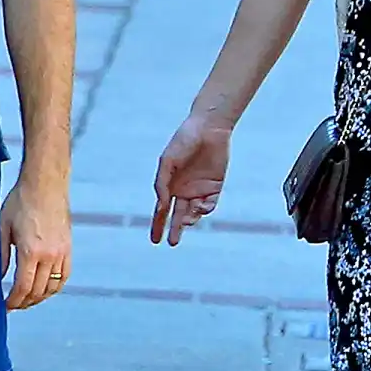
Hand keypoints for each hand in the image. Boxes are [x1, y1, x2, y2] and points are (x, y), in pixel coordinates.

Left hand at [1, 182, 71, 309]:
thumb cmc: (21, 201)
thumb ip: (1, 256)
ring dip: (40, 297)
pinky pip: (64, 275)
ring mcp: (61, 252)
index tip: (5, 306)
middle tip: (14, 304)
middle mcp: (49, 255)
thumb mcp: (3, 227)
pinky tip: (45, 288)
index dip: (13, 301)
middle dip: (25, 302)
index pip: (23, 288)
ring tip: (28, 299)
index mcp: (30, 251)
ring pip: (53, 286)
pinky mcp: (68, 247)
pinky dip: (55, 286)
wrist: (45, 184)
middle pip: (38, 291)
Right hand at [151, 114, 231, 246]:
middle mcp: (184, 190)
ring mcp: (200, 189)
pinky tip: (199, 207)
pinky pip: (209, 204)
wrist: (208, 128)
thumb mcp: (168, 162)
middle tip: (171, 242)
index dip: (157, 225)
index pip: (161, 210)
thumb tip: (160, 206)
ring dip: (190, 220)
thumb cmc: (183, 141)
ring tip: (186, 222)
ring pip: (194, 213)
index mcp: (170, 184)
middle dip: (174, 230)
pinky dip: (204, 209)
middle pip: (178, 216)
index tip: (154, 240)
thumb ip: (162, 184)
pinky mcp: (215, 186)